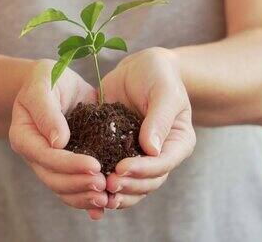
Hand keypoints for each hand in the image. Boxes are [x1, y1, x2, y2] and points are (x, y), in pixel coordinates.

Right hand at [9, 60, 107, 219]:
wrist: (55, 83)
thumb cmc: (46, 79)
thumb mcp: (43, 85)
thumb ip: (47, 111)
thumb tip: (59, 142)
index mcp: (24, 136)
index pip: (45, 156)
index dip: (69, 164)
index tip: (94, 165)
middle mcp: (34, 155)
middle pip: (54, 179)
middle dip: (79, 184)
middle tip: (105, 184)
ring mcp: (49, 164)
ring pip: (63, 190)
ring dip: (84, 197)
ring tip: (107, 198)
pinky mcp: (65, 166)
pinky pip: (74, 188)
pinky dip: (88, 199)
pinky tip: (106, 204)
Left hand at [101, 47, 195, 208]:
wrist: (138, 68)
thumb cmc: (158, 75)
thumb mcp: (164, 91)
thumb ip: (159, 118)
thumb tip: (152, 150)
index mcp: (176, 143)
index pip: (163, 164)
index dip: (143, 170)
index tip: (122, 168)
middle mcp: (159, 155)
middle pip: (147, 182)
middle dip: (128, 186)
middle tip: (107, 183)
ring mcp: (138, 157)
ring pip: (130, 185)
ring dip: (115, 193)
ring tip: (98, 193)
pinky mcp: (116, 153)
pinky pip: (111, 173)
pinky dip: (101, 184)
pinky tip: (85, 190)